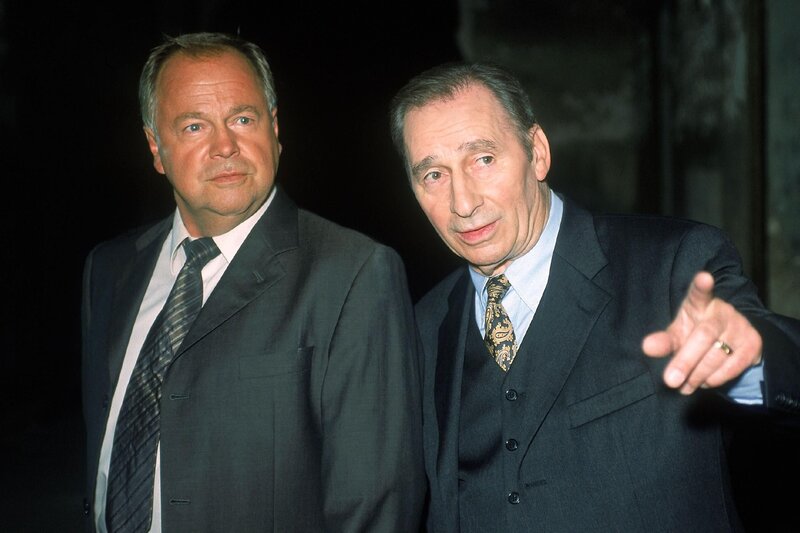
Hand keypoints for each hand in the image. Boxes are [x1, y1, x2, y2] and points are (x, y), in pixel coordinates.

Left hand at [642, 271, 762, 393]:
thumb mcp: (678, 334)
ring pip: (717, 354)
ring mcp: (740, 326)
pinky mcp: (753, 343)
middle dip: (685, 360)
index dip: (701, 286)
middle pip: (704, 335)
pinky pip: (733, 366)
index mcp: (700, 304)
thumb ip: (664, 341)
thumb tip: (647, 347)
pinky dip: (715, 379)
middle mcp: (722, 312)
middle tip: (670, 380)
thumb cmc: (696, 333)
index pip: (699, 293)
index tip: (704, 278)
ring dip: (697, 375)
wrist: (731, 340)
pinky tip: (703, 382)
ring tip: (683, 385)